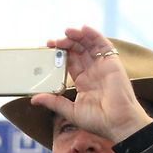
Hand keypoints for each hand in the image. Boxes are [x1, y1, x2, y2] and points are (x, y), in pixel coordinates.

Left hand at [29, 25, 152, 142]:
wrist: (118, 123)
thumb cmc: (98, 121)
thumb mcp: (70, 111)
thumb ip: (53, 102)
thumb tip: (34, 99)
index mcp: (83, 82)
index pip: (70, 62)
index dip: (59, 55)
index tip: (47, 49)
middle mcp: (93, 72)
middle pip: (78, 51)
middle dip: (65, 44)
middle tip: (52, 42)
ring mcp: (103, 66)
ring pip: (89, 45)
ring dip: (78, 36)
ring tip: (66, 32)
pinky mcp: (112, 62)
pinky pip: (104, 44)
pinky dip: (94, 35)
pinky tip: (84, 29)